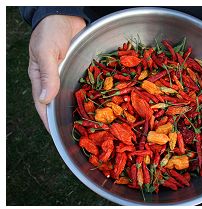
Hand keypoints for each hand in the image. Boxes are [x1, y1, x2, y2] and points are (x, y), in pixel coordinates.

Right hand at [28, 15, 85, 131]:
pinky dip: (91, 95)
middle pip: (59, 105)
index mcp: (41, 79)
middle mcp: (54, 81)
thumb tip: (46, 99)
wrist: (66, 16)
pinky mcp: (79, 71)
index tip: (58, 137)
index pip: (43, 106)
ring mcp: (67, 76)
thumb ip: (47, 74)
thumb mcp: (46, 52)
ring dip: (80, 109)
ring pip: (73, 97)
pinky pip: (85, 86)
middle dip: (67, 119)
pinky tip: (100, 104)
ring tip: (92, 125)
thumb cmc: (50, 32)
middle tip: (79, 136)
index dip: (50, 121)